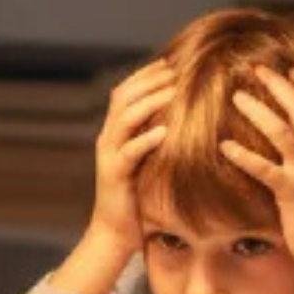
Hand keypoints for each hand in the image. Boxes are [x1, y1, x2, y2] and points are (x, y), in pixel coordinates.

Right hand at [87, 60, 174, 255]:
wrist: (115, 232)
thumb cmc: (139, 197)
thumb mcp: (150, 161)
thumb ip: (158, 139)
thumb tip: (185, 118)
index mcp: (116, 132)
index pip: (125, 92)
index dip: (145, 74)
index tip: (171, 61)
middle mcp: (108, 138)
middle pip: (122, 97)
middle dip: (149, 80)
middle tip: (176, 69)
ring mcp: (109, 156)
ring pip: (124, 119)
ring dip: (149, 102)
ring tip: (174, 91)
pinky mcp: (115, 176)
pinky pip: (129, 153)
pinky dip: (145, 140)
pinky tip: (164, 132)